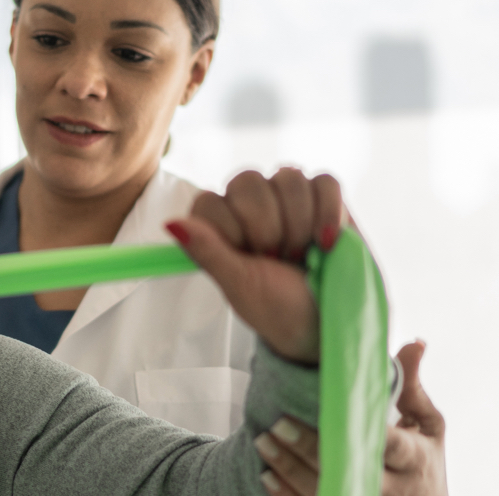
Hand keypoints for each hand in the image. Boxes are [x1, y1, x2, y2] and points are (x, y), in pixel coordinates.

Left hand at [165, 168, 349, 363]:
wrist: (327, 323)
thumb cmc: (277, 308)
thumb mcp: (240, 286)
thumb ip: (207, 251)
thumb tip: (170, 223)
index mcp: (220, 226)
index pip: (209, 201)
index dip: (231, 230)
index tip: (249, 260)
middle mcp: (249, 205)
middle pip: (247, 181)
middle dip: (268, 227)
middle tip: (277, 259)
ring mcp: (287, 197)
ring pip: (288, 176)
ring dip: (299, 223)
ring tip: (302, 255)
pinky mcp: (325, 197)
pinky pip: (324, 182)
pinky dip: (328, 213)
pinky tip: (328, 242)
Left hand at [256, 341, 449, 495]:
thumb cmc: (425, 464)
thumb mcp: (428, 425)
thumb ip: (412, 387)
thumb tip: (414, 343)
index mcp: (413, 458)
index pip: (386, 443)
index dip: (355, 426)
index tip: (326, 408)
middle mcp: (391, 486)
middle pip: (347, 468)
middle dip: (310, 449)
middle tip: (278, 424)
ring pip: (325, 490)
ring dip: (290, 469)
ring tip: (264, 442)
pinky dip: (287, 494)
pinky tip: (268, 474)